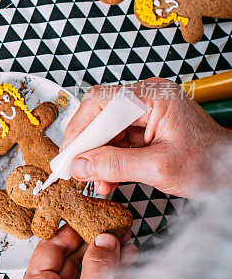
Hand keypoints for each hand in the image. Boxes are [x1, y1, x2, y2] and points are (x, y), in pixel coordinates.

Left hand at [10, 226, 135, 278]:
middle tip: (118, 228)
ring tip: (128, 244)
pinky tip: (125, 265)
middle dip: (93, 244)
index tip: (95, 215)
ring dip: (103, 260)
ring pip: (80, 275)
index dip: (74, 230)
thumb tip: (106, 239)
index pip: (49, 248)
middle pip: (66, 260)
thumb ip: (97, 267)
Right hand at [61, 78, 231, 197]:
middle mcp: (149, 97)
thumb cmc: (210, 163)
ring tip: (95, 181)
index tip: (68, 154)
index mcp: (154, 96)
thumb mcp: (159, 169)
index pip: (101, 102)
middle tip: (74, 168)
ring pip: (107, 128)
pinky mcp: (148, 126)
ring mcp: (148, 110)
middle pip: (101, 114)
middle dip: (87, 145)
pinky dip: (111, 159)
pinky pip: (119, 138)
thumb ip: (116, 165)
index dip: (80, 129)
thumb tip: (81, 165)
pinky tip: (107, 179)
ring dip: (98, 156)